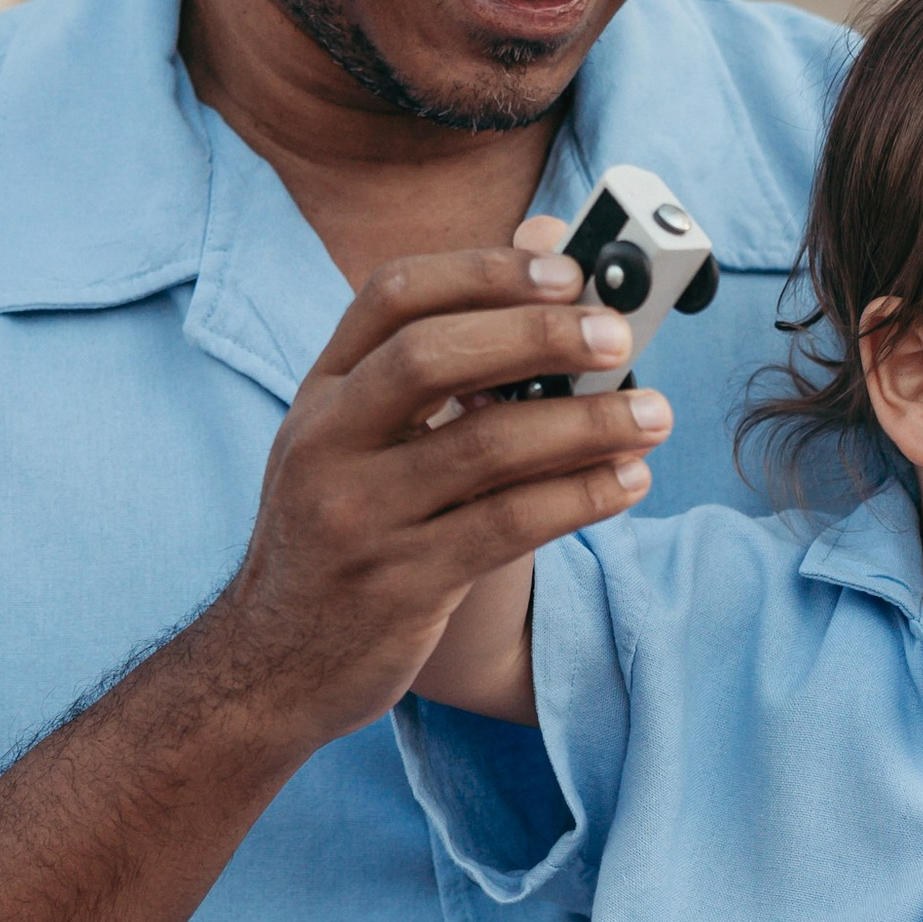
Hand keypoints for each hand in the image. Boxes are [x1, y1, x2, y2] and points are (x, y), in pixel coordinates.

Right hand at [224, 246, 668, 743]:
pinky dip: (579, 497)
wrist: (268, 666)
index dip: (484, 271)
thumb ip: (439, 367)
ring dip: (584, 425)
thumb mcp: (359, 442)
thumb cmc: (339, 534)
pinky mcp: (401, 584)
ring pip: (484, 447)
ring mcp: (359, 516)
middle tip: (619, 337)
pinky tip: (626, 482)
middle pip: (432, 357)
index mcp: (321, 392)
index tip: (568, 268)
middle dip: (537, 336)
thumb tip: (548, 255)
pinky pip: (507, 526)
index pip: (392, 296)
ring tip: (654, 415)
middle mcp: (326, 443)